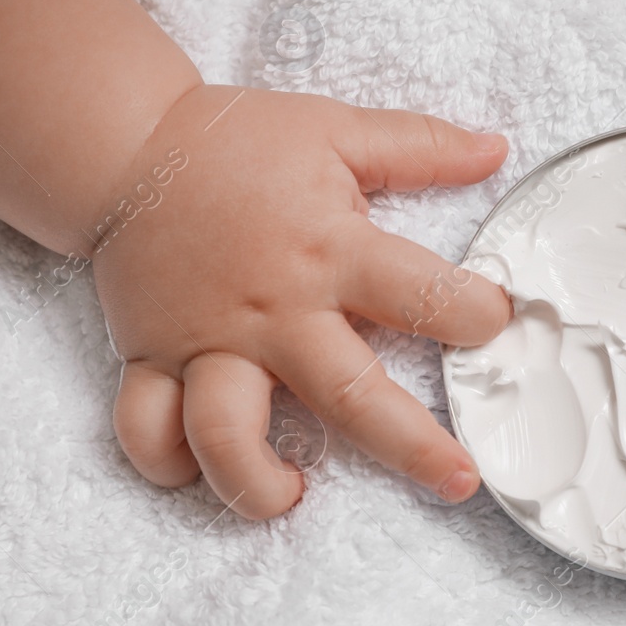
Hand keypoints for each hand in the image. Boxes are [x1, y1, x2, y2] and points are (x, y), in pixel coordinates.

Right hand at [90, 85, 511, 518]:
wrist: (125, 146)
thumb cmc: (236, 143)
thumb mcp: (338, 130)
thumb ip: (421, 146)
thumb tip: (496, 149)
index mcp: (329, 251)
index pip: (423, 295)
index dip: (476, 315)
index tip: (499, 326)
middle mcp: (274, 310)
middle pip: (347, 396)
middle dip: (410, 447)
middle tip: (458, 481)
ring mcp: (208, 342)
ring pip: (228, 435)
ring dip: (259, 482)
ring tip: (291, 495)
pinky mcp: (152, 358)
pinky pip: (147, 429)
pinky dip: (167, 464)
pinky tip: (201, 474)